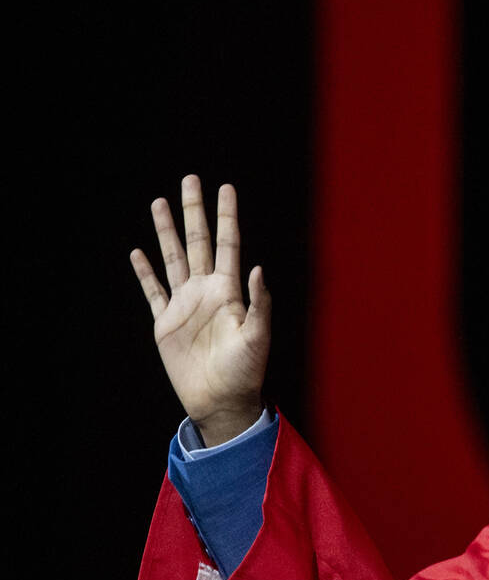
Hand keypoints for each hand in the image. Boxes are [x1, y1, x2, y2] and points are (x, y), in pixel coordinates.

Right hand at [130, 175, 270, 445]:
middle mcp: (206, 291)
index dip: (227, 216)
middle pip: (197, 241)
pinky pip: (153, 291)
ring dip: (166, 231)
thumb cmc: (246, 371)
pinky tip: (138, 252)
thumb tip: (258, 267)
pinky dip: (144, 272)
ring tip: (160, 203)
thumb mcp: (258, 336)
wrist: (222, 400)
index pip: (228, 244)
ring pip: (173, 258)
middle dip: (194, 211)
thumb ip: (259, 302)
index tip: (226, 187)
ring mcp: (185, 305)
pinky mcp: (166, 323)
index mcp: (230, 291)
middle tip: (191, 179)